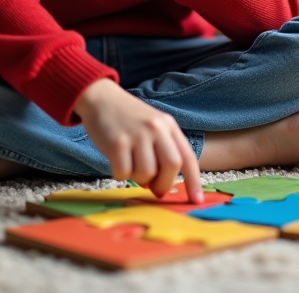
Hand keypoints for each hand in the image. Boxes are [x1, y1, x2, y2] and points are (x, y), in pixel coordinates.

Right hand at [74, 78, 203, 202]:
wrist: (101, 98)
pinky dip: (121, 174)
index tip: (197, 200)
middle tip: (155, 189)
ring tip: (131, 166)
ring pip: (147, 173)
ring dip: (139, 178)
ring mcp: (137, 135)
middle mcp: (156, 128)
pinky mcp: (117, 142)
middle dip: (164, 184)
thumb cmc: (128, 119)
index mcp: (168, 125)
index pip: (187, 157)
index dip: (194, 181)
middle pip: (171, 166)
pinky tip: (117, 162)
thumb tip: (162, 187)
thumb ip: (162, 151)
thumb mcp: (152, 126)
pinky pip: (124, 172)